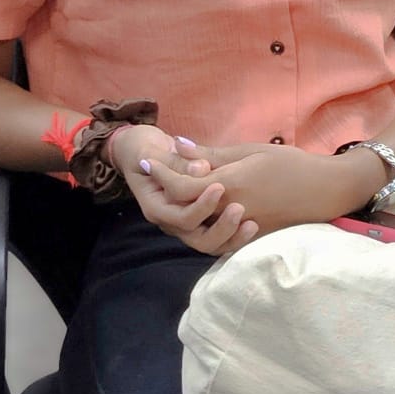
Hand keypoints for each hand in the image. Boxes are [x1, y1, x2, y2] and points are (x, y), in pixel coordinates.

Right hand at [112, 124, 258, 255]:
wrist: (142, 154)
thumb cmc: (145, 149)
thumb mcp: (153, 150)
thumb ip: (179, 162)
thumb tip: (202, 169)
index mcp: (157, 206)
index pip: (181, 218)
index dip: (201, 205)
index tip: (220, 186)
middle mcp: (171, 221)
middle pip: (198, 239)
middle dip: (221, 227)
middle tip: (239, 208)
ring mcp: (186, 224)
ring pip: (210, 244)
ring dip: (231, 236)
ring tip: (251, 224)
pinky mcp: (200, 221)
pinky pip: (218, 238)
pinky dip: (234, 236)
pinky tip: (252, 225)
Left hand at [147, 142, 367, 235]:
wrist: (325, 190)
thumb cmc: (291, 164)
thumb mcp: (251, 151)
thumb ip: (213, 154)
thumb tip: (178, 146)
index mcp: (231, 187)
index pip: (183, 186)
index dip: (162, 174)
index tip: (147, 162)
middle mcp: (231, 212)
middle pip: (185, 209)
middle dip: (166, 192)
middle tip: (154, 175)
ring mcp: (239, 229)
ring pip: (197, 228)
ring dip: (182, 212)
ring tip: (173, 194)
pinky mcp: (249, 239)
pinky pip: (216, 238)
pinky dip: (202, 225)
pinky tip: (197, 212)